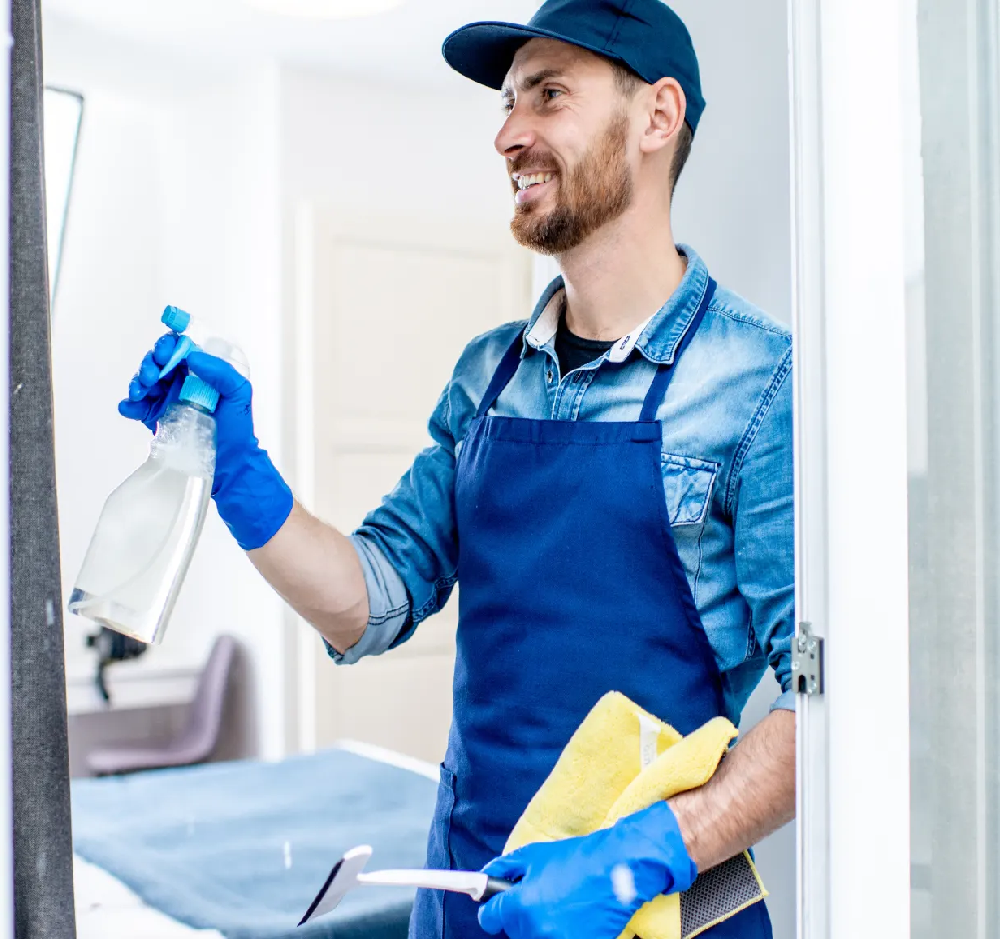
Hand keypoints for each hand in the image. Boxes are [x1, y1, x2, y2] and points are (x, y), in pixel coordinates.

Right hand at [119, 336, 292, 549]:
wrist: (229, 464)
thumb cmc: (238, 429)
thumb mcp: (239, 394)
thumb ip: (221, 371)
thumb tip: (193, 355)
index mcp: (200, 372)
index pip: (179, 349)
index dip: (168, 345)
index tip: (165, 353)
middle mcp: (181, 383)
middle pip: (156, 362)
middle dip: (149, 363)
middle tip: (153, 376)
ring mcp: (166, 401)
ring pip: (143, 382)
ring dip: (137, 381)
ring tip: (141, 392)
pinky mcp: (156, 420)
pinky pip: (135, 407)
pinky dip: (128, 404)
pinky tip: (131, 407)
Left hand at [478, 802, 696, 938]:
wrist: (617, 871)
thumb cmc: (576, 859)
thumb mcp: (535, 855)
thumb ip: (504, 868)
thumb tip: (484, 877)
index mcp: (519, 906)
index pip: (488, 920)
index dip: (494, 908)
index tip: (500, 904)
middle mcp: (534, 931)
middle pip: (513, 931)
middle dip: (520, 916)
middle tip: (540, 897)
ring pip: (533, 938)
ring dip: (540, 927)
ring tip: (560, 906)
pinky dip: (561, 933)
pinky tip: (572, 917)